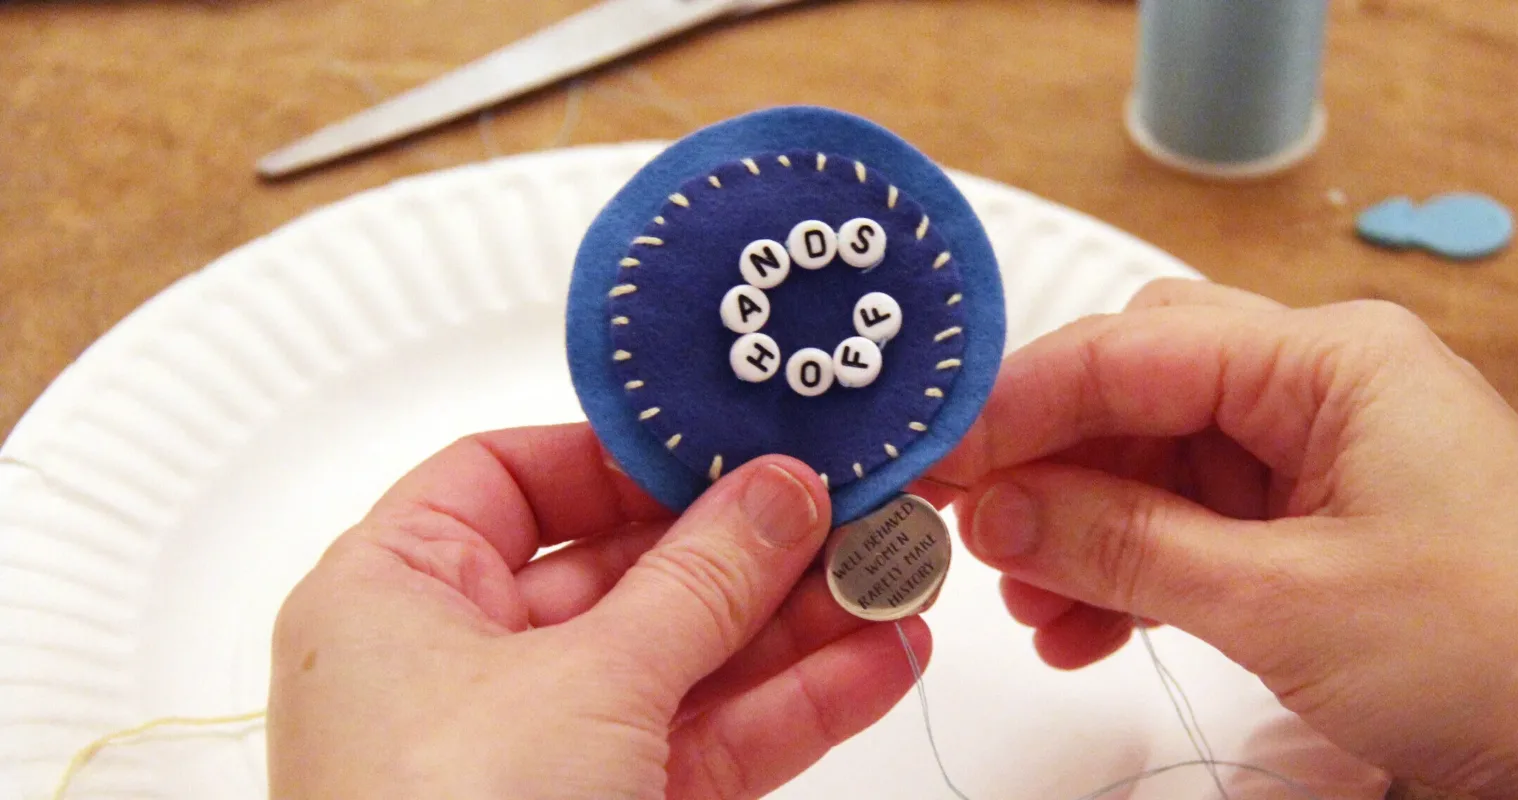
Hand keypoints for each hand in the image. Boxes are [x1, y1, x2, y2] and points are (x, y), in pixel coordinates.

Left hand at [268, 424, 928, 798]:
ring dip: (796, 624)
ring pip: (685, 658)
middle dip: (750, 546)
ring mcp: (542, 747)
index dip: (623, 455)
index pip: (510, 476)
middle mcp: (464, 663)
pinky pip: (710, 739)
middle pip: (624, 568)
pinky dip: (794, 705)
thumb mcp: (586, 680)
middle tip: (852, 507)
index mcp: (398, 594)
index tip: (731, 442)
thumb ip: (700, 579)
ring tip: (896, 577)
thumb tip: (778, 491)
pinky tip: (880, 662)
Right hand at [937, 280, 1517, 798]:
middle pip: (1143, 395)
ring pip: (1165, 465)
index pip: (1133, 349)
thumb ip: (1124, 544)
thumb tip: (1001, 508)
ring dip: (1087, 530)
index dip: (1019, 403)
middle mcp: (1331, 389)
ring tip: (1026, 601)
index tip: (936, 456)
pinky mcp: (1337, 526)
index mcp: (1332, 359)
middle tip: (966, 527)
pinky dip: (1142, 570)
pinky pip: (1207, 524)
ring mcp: (1334, 459)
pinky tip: (1089, 623)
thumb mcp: (1282, 600)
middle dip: (1050, 466)